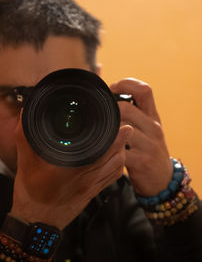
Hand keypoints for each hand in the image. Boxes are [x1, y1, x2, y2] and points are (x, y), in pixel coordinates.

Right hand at [11, 113, 132, 229]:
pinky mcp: (93, 192)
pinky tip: (114, 155)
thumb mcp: (25, 161)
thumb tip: (26, 113)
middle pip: (115, 156)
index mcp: (71, 169)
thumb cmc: (30, 193)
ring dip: (121, 150)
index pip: (102, 150)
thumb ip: (25, 136)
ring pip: (117, 166)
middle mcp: (87, 178)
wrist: (36, 222)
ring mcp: (92, 186)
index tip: (119, 123)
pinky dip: (118, 163)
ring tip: (118, 136)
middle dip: (121, 139)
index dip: (115, 136)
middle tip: (119, 125)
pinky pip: (114, 176)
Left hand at [110, 78, 172, 196]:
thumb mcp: (147, 129)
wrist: (162, 178)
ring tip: (100, 133)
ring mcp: (149, 144)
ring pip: (121, 127)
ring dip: (107, 129)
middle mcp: (153, 127)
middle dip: (108, 111)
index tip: (112, 88)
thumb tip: (111, 99)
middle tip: (99, 116)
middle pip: (126, 108)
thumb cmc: (148, 149)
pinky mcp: (141, 160)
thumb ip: (134, 114)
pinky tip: (104, 149)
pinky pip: (119, 150)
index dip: (126, 84)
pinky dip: (108, 148)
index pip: (144, 90)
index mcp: (153, 116)